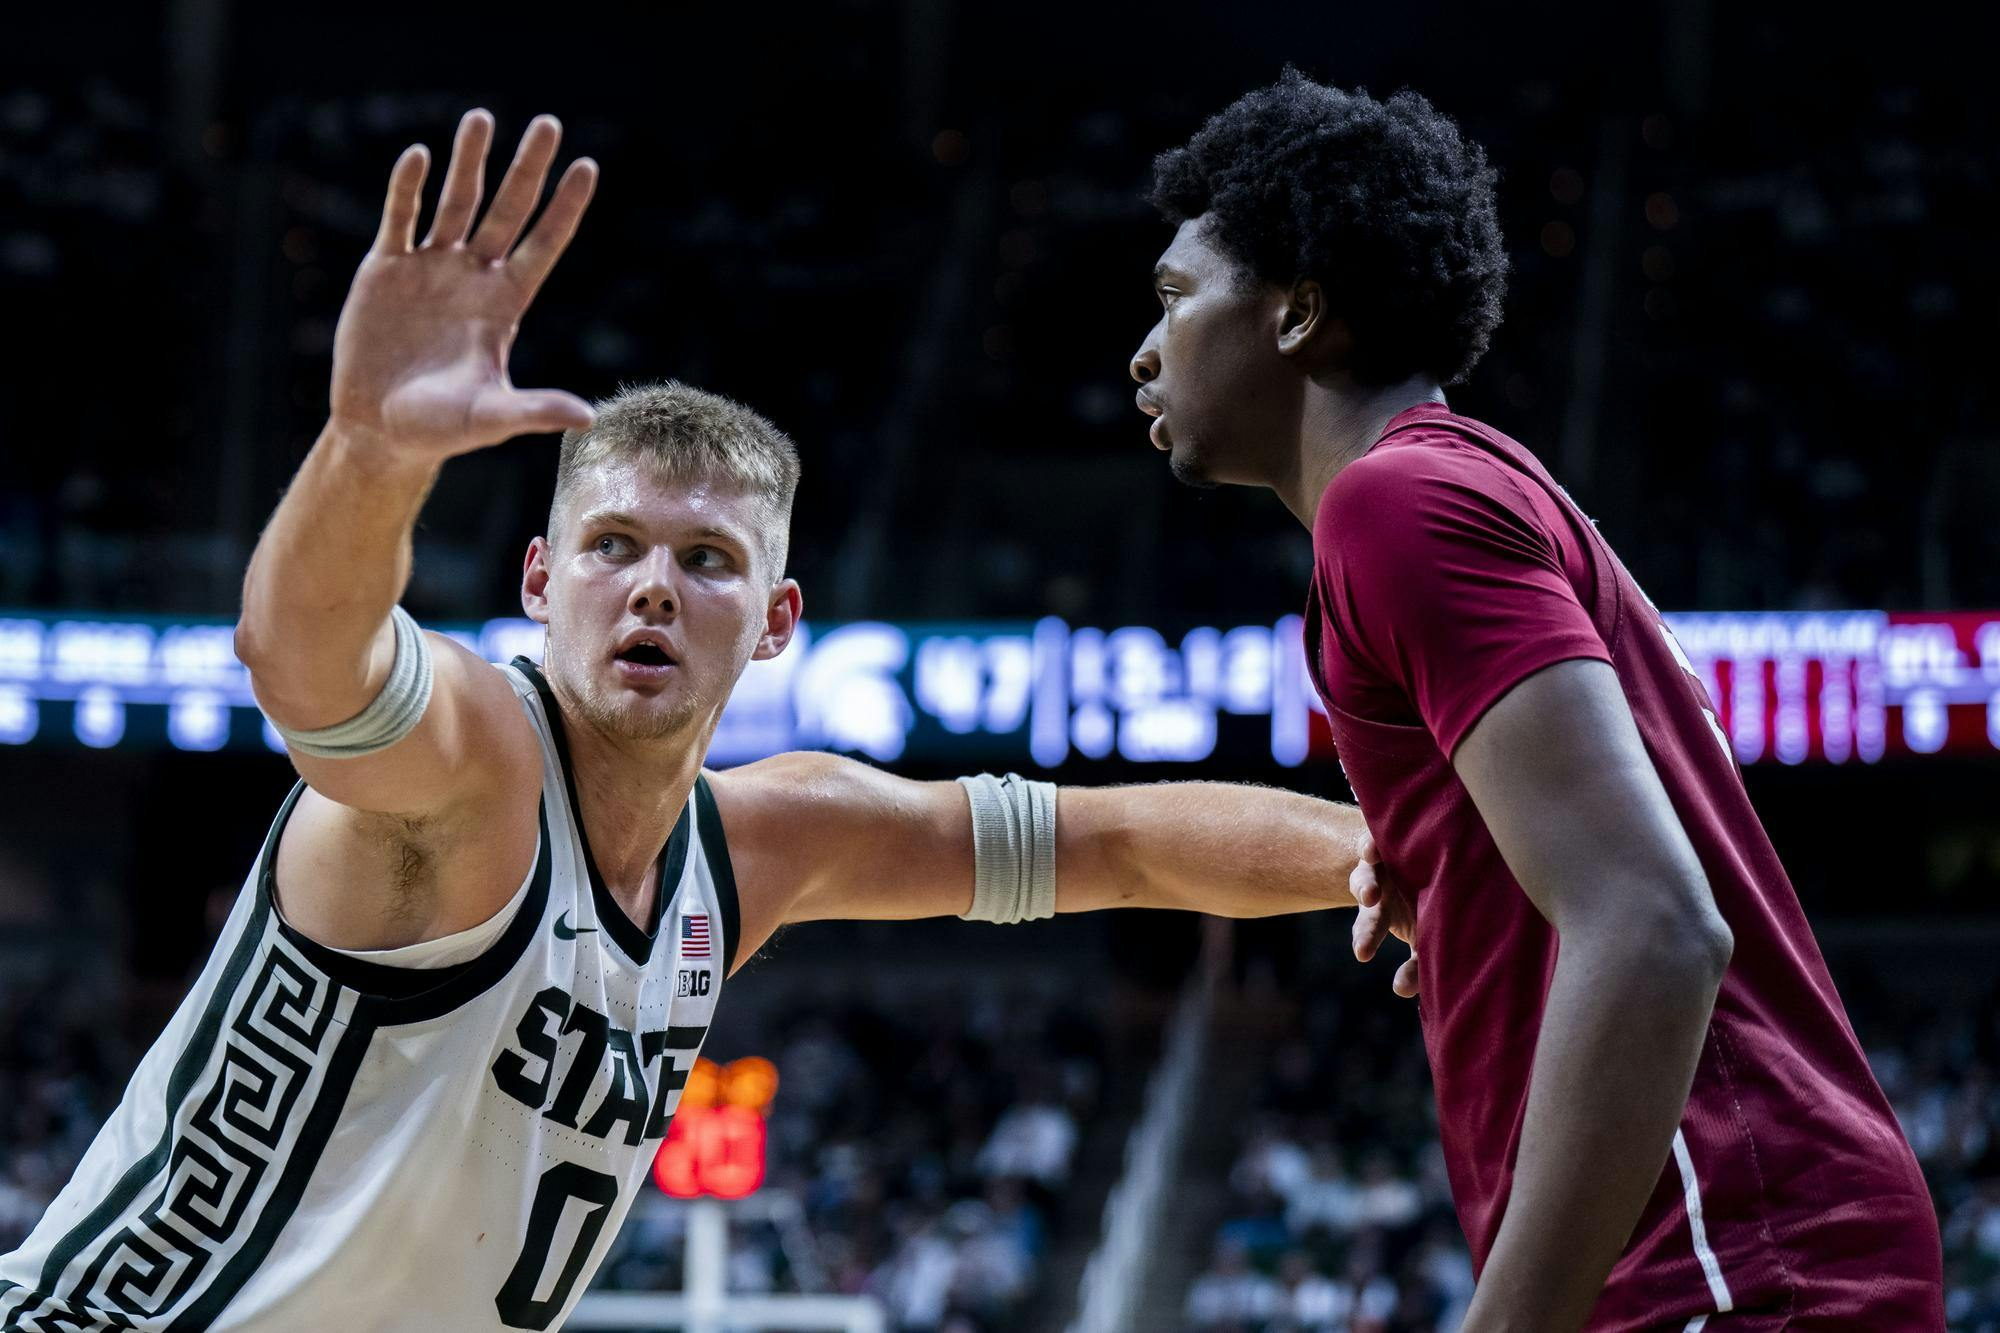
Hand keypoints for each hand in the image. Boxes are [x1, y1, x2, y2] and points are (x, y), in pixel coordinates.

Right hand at [329, 110, 598, 458]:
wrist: (379, 428)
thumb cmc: (442, 427)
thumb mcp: (491, 417)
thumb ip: (535, 410)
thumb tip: (588, 418)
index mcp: (505, 304)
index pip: (544, 244)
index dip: (565, 207)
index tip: (588, 166)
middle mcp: (473, 276)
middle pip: (507, 210)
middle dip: (527, 168)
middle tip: (548, 123)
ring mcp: (430, 268)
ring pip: (454, 201)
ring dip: (467, 161)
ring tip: (482, 118)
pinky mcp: (384, 270)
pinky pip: (399, 219)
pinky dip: (406, 188)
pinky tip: (419, 156)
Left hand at [1350, 831, 1418, 997]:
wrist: (1418, 847)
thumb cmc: (1424, 898)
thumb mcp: (1425, 930)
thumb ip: (1419, 962)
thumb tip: (1402, 991)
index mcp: (1382, 916)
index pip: (1373, 937)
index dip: (1374, 951)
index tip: (1368, 964)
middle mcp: (1376, 894)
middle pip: (1369, 917)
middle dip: (1366, 934)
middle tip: (1362, 952)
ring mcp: (1379, 867)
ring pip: (1367, 879)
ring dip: (1367, 887)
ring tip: (1370, 896)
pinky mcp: (1383, 841)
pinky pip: (1372, 842)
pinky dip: (1370, 846)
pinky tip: (1370, 850)